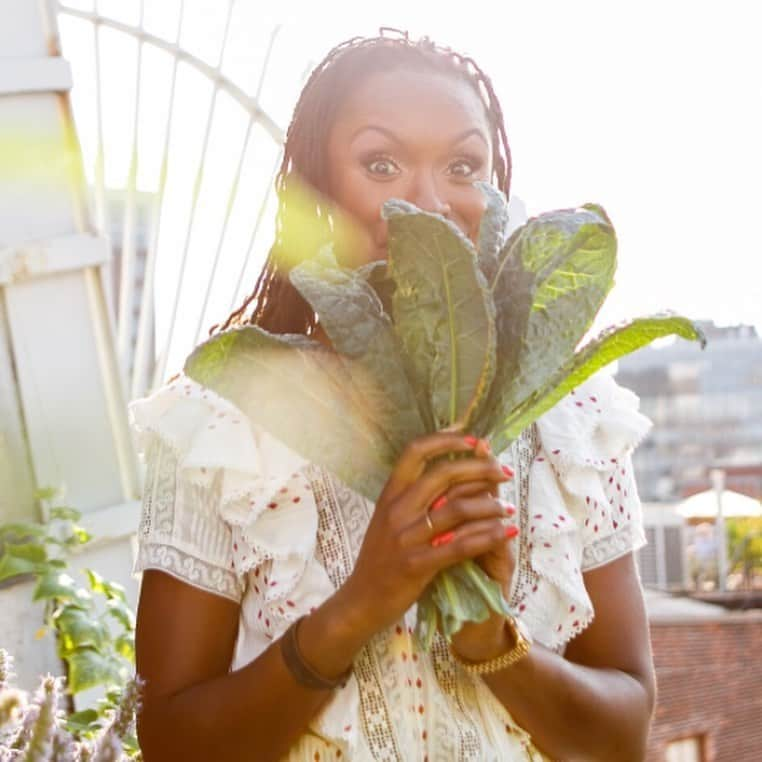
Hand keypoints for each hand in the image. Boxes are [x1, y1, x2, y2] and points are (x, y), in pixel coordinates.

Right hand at [338, 432, 515, 645]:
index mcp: (390, 494)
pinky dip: (488, 536)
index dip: (446, 440)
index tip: (474, 440)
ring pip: (457, 509)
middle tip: (505, 472)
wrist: (361, 600)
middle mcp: (396, 509)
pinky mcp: (417, 564)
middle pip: (444, 474)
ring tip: (510, 507)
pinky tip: (507, 532)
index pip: (415, 451)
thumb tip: (447, 470)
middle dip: (481, 468)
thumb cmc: (381, 557)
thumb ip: (413, 496)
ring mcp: (405, 537)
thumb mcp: (388, 519)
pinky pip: (460, 545)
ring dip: (491, 505)